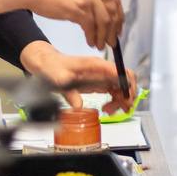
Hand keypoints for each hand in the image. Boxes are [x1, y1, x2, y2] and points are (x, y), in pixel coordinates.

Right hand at [0, 0, 124, 50]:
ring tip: (100, 44)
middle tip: (112, 40)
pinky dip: (92, 37)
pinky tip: (89, 41)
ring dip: (103, 36)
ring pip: (104, 21)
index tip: (117, 27)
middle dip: (113, 28)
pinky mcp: (79, 8)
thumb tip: (103, 10)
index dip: (118, 15)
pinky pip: (91, 27)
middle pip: (113, 10)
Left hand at [19, 41, 138, 111]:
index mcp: (96, 65)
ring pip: (121, 87)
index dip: (127, 85)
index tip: (125, 100)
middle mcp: (102, 69)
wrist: (48, 64)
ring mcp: (102, 76)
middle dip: (127, 94)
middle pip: (126, 79)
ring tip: (109, 111)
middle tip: (122, 108)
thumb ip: (69, 92)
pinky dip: (115, 101)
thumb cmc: (53, 67)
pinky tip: (107, 108)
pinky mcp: (99, 82)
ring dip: (121, 100)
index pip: (120, 71)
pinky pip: (114, 91)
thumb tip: (78, 106)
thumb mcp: (58, 80)